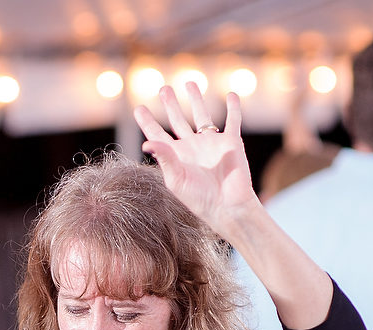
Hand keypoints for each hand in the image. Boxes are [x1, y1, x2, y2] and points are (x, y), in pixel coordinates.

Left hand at [133, 82, 260, 239]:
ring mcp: (211, 143)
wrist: (227, 205)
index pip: (157, 134)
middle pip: (178, 120)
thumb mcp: (176, 178)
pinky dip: (233, 108)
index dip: (147, 121)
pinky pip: (233, 121)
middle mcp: (191, 147)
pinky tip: (231, 95)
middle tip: (163, 88)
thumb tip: (146, 143)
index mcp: (175, 155)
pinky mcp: (231, 142)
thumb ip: (164, 158)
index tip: (139, 108)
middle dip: (170, 104)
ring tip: (190, 82)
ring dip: (197, 99)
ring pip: (202, 115)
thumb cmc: (198, 197)